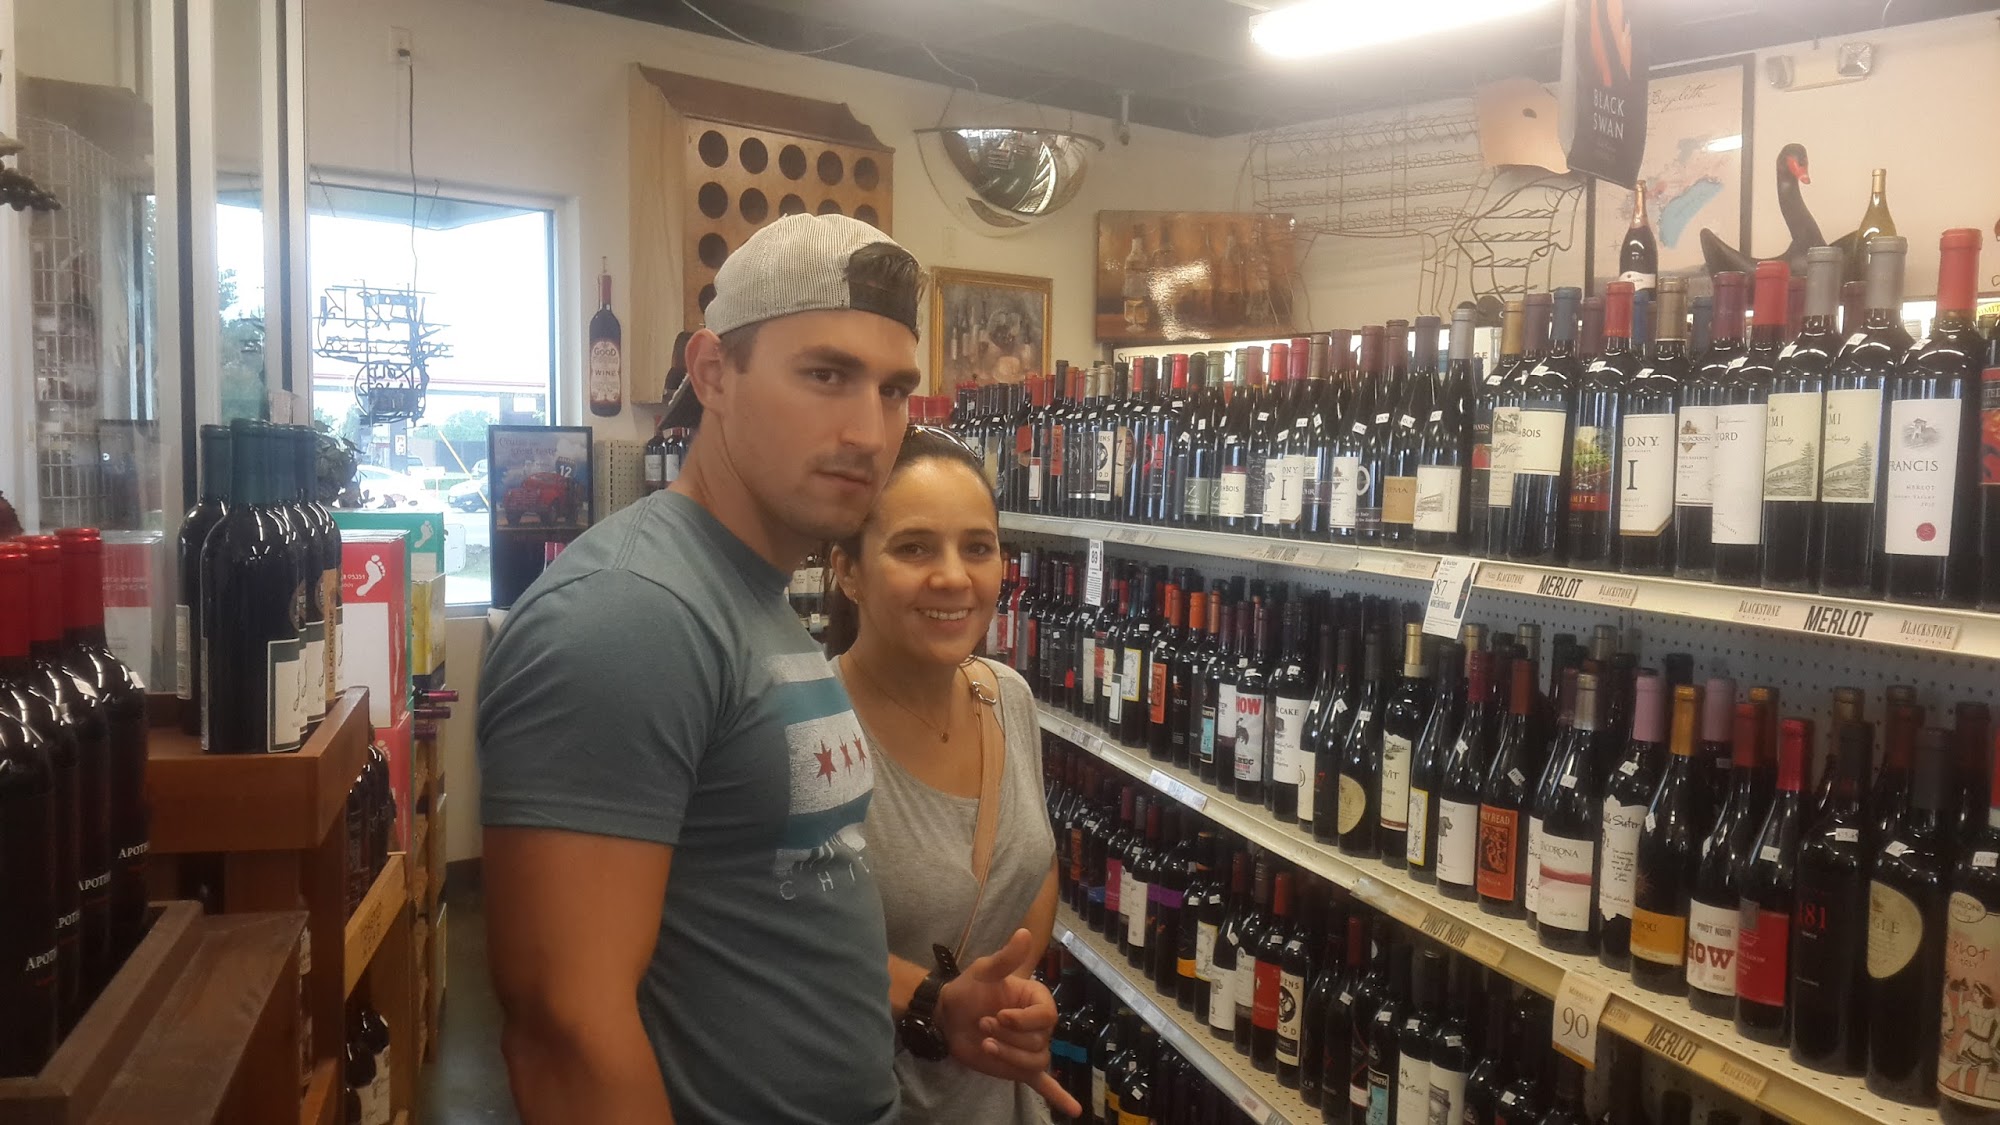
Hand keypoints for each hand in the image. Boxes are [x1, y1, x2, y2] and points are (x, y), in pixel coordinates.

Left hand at [937, 929, 1082, 1117]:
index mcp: (1036, 999)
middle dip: (1009, 1037)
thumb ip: (1005, 958)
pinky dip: (1058, 1096)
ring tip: (986, 1044)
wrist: (947, 1016)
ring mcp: (1029, 1048)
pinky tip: (1073, 1110)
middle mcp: (1038, 1025)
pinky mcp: (1018, 1068)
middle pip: (1039, 1041)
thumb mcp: (983, 971)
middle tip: (983, 1025)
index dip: (1024, 1020)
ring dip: (1009, 1056)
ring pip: (1035, 1062)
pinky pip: (1043, 1083)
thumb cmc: (967, 989)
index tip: (1000, 1015)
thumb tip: (1023, 933)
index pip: (1047, 1016)